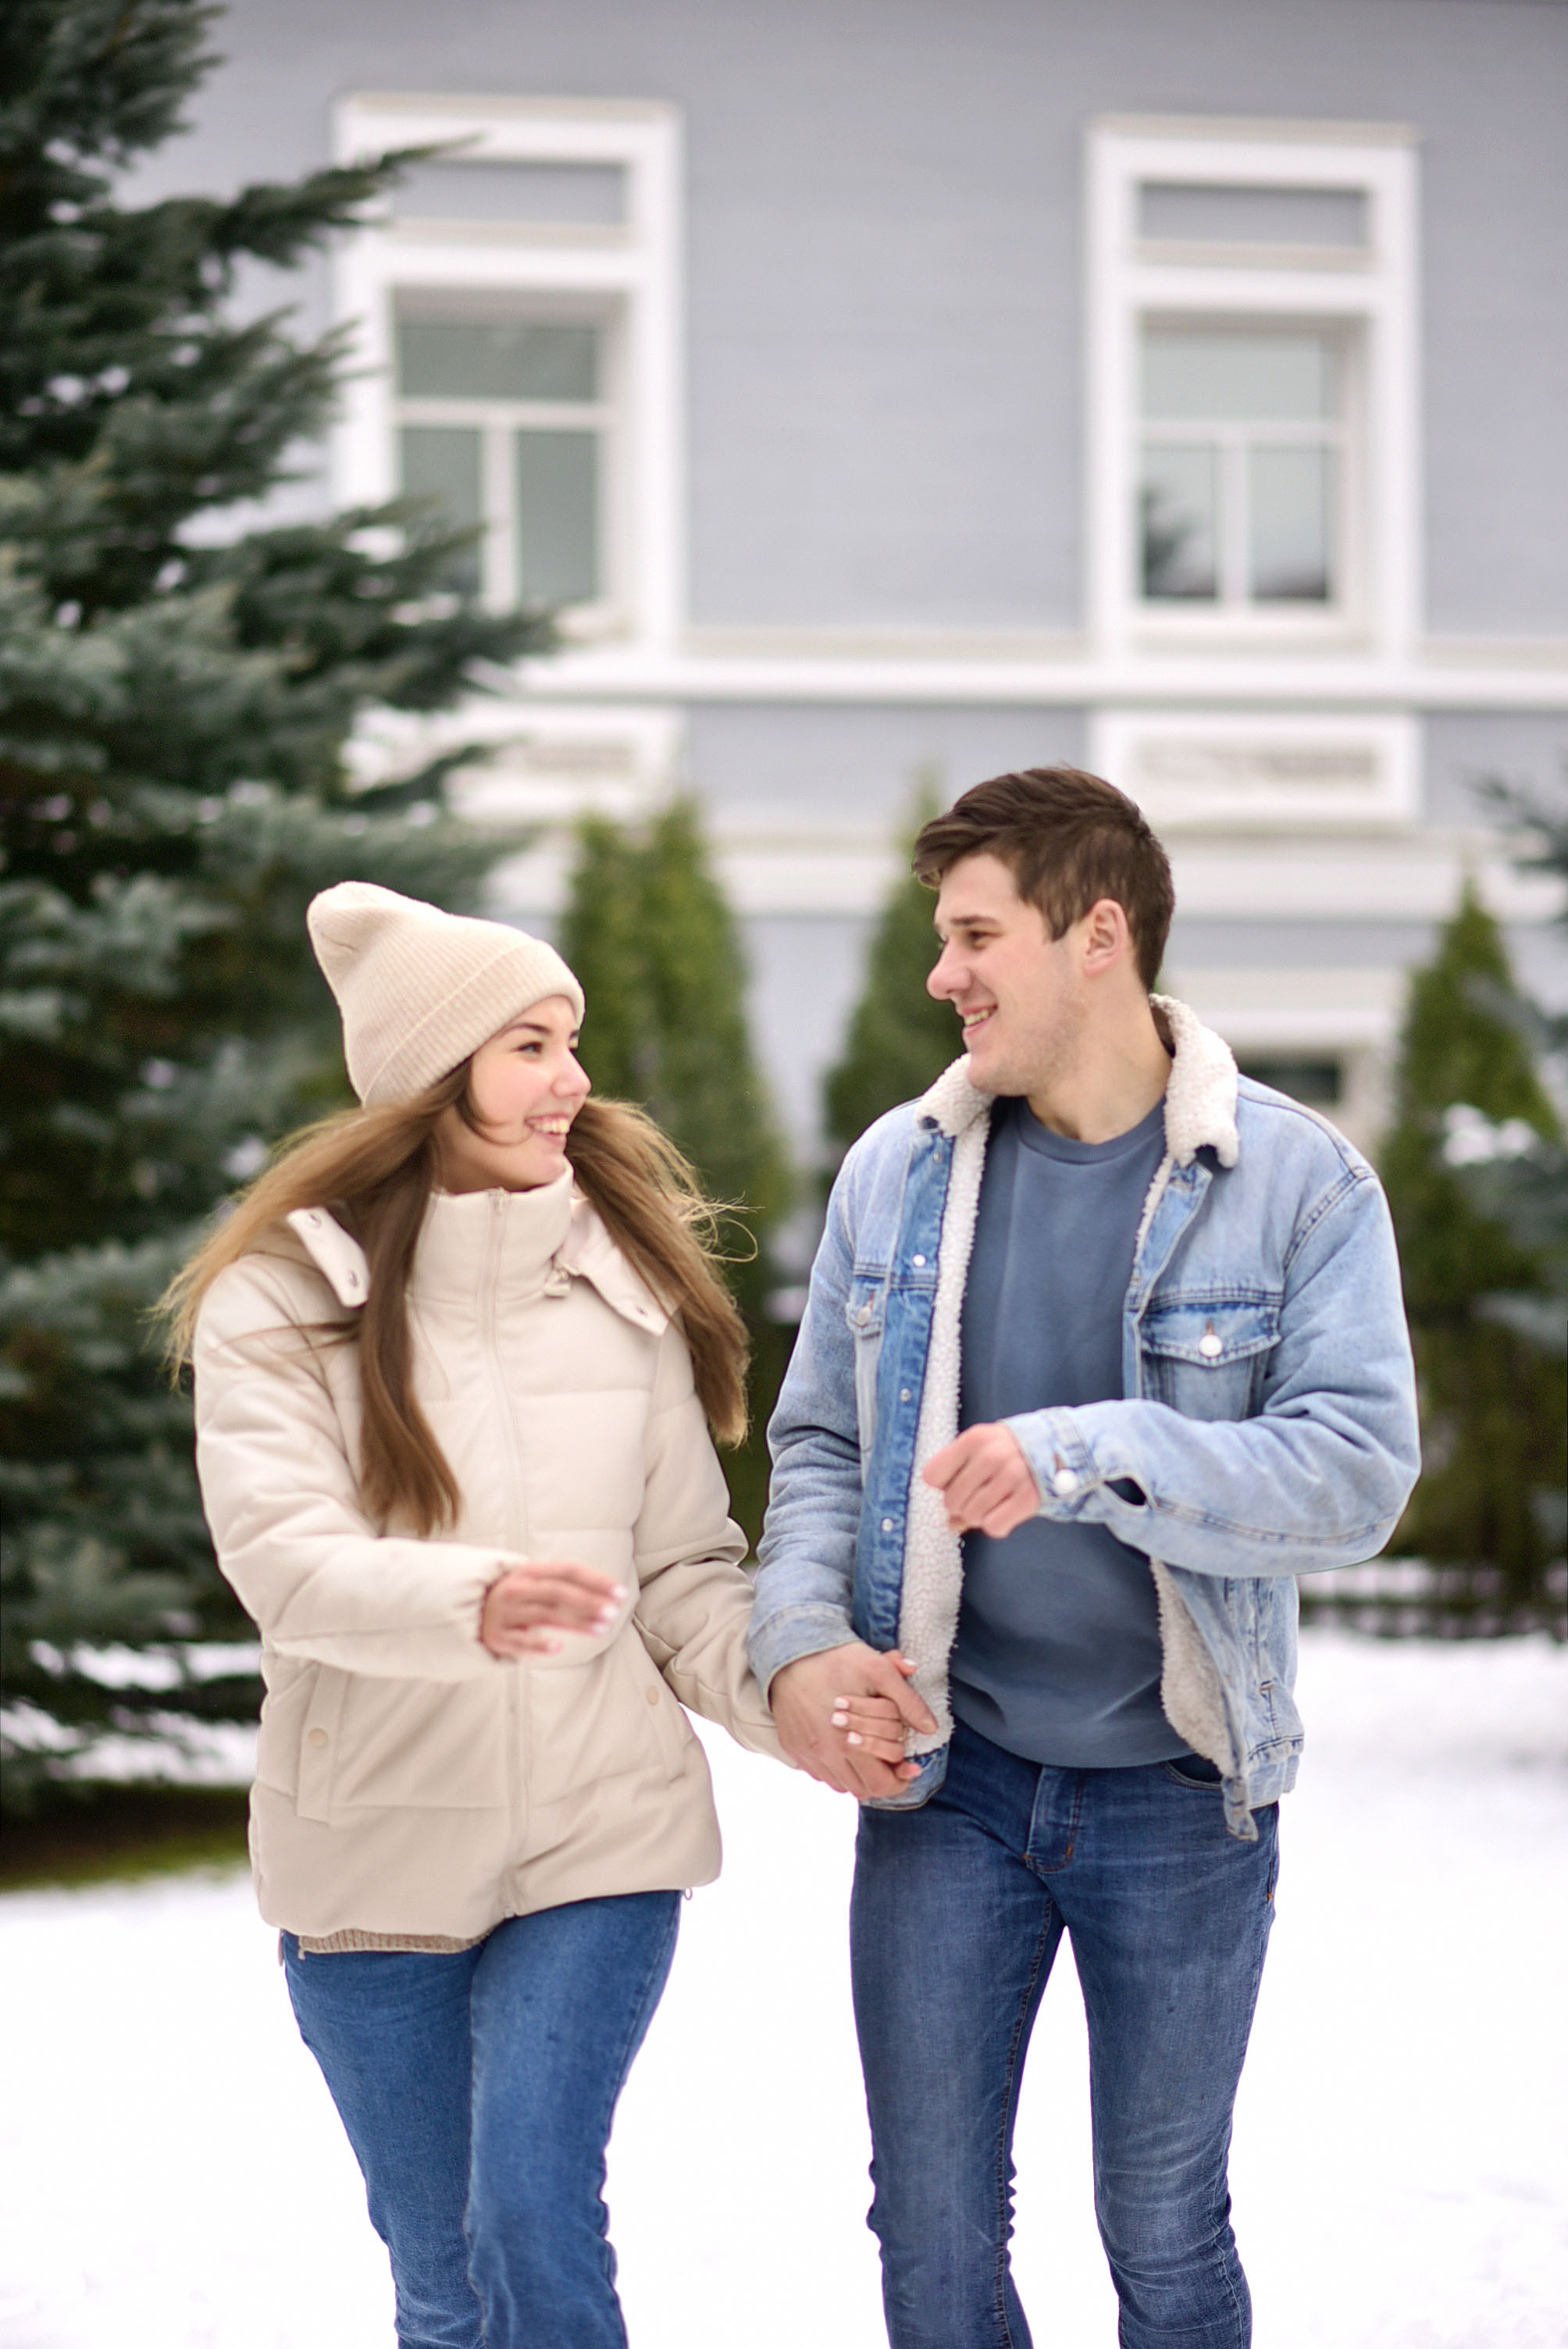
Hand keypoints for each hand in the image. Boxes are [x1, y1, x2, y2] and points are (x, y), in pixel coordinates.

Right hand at [481, 1561, 626, 1658]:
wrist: (468, 1613)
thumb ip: (563, 1585)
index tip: (621, 1593)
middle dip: (588, 1602)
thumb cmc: (515, 1598)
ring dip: (575, 1623)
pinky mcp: (498, 1637)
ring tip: (601, 1629)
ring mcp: (506, 1613)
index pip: (568, 1570)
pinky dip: (539, 1644)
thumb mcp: (533, 1583)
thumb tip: (608, 1595)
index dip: (596, 1580)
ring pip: (545, 1616)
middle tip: (614, 1613)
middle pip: (558, 1592)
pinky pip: (521, 1641)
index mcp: (529, 1571)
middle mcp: (517, 1589)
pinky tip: (558, 1647)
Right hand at [769, 1643, 936, 1799]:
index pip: (880, 1785)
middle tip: (892, 1762)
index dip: (901, 1780)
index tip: (910, 1766)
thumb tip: (930, 1727)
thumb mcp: (878, 1670)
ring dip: (859, 1776)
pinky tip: (845, 1749)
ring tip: (870, 1755)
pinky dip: (836, 1769)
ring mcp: (807, 1753)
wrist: (790, 1653)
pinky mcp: (794, 1748)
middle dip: (882, 1779)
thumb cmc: (836, 1660)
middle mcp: (825, 1755)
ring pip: (841, 1785)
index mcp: (848, 1742)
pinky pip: (820, 1773)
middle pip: (862, 1790)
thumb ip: (907, 1700)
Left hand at [922, 1423, 1040, 1537]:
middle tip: (978, 1496)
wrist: (1054, 1448)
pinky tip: (1006, 1511)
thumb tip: (952, 1524)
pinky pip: (994, 1526)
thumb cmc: (1007, 1451)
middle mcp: (991, 1456)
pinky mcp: (1028, 1497)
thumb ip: (959, 1479)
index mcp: (973, 1439)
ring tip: (994, 1502)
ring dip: (980, 1516)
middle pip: (951, 1501)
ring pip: (972, 1516)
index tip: (957, 1482)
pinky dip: (998, 1525)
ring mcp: (1011, 1476)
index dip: (942, 1485)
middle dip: (961, 1505)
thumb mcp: (981, 1449)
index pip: (932, 1475)